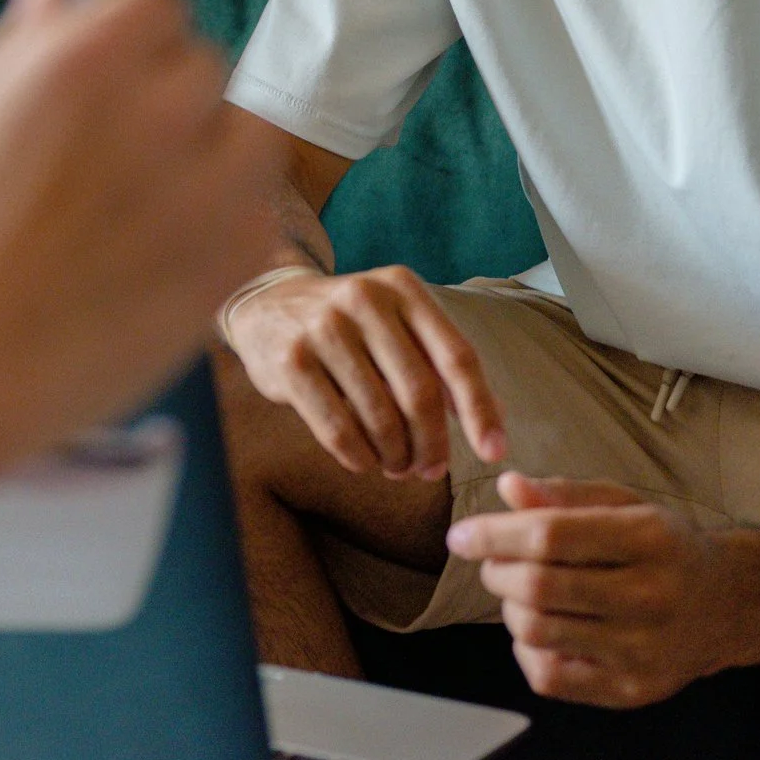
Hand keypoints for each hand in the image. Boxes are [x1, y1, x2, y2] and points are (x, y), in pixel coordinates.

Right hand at [0, 0, 285, 462]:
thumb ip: (24, 51)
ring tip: (147, 211)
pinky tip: (157, 264)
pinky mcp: (231, 263)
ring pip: (248, 138)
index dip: (128, 44)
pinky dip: (221, 230)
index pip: (153, 5)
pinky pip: (256, 216)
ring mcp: (206, 187)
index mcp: (82, 56)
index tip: (104, 85)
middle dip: (165, 102)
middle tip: (112, 163)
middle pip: (201, 69)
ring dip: (212, 157)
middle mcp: (157, 108)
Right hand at [226, 265, 504, 479]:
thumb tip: (493, 421)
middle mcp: (364, 299)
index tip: (493, 452)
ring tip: (396, 467)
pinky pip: (338, 429)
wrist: (266, 304)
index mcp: (402, 288)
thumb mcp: (396, 322)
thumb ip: (440, 361)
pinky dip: (359, 457)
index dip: (479, 410)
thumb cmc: (348, 324)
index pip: (456, 356)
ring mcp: (324, 328)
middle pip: (420, 393)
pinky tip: (364, 461)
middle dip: (432, 444)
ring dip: (395, 456)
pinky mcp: (292, 361)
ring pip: (380, 417)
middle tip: (430, 470)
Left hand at [449, 473, 742, 706]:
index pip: (550, 537)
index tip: (461, 535)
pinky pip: (548, 675)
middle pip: (536, 589)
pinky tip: (544, 626)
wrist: (728, 604)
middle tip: (495, 562)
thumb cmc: (663, 546)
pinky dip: (527, 648)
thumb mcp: (624, 505)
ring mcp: (644, 652)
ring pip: (535, 632)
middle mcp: (652, 598)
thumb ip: (564, 496)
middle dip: (495, 571)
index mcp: (649, 540)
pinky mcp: (632, 691)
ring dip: (508, 608)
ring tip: (522, 591)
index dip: (493, 534)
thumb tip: (508, 487)